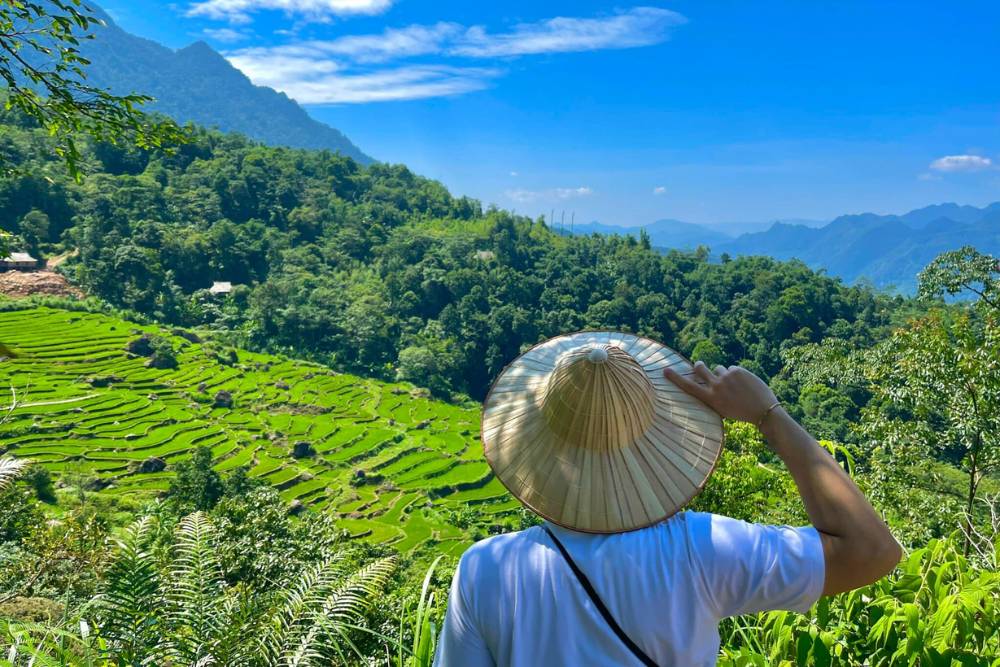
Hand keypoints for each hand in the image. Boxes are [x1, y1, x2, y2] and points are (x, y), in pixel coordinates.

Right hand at [663, 361, 778, 423]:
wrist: (764, 411)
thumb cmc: (742, 412)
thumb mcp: (722, 408)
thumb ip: (713, 395)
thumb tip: (708, 379)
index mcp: (710, 399)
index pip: (689, 387)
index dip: (676, 378)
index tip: (665, 370)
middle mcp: (716, 387)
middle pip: (700, 369)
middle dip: (698, 365)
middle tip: (698, 365)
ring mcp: (726, 377)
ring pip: (719, 369)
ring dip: (724, 374)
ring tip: (736, 385)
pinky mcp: (737, 370)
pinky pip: (732, 368)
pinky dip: (737, 374)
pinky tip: (745, 384)